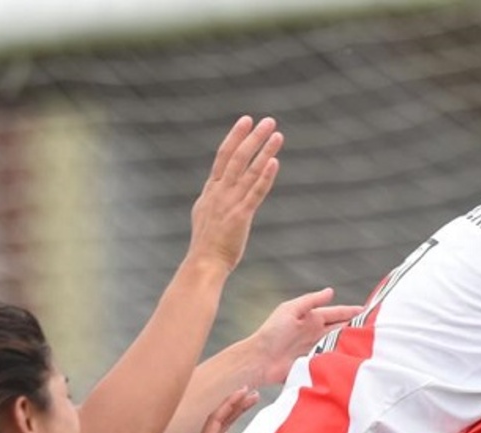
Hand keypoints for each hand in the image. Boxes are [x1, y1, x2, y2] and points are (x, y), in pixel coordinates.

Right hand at [187, 116, 282, 273]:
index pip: (223, 157)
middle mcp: (220, 192)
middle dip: (252, 137)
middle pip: (237, 157)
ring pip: (248, 170)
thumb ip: (214, 198)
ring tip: (277, 134)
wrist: (204, 263)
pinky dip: (265, 176)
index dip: (235, 137)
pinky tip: (274, 161)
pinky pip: (255, 192)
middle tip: (268, 121)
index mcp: (211, 191)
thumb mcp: (205, 214)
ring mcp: (230, 203)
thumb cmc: (206, 244)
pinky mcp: (241, 216)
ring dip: (263, 150)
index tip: (246, 121)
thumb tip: (216, 188)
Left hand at [247, 288, 360, 384]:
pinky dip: (341, 360)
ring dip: (351, 344)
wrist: (260, 360)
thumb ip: (311, 301)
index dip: (352, 312)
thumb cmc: (272, 332)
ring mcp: (315, 349)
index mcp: (311, 318)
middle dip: (356, 327)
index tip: (371, 310)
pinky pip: (330, 360)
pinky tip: (354, 361)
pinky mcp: (312, 364)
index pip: (337, 313)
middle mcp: (315, 333)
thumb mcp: (290, 310)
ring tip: (369, 344)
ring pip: (338, 345)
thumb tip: (331, 291)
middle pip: (341, 329)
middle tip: (376, 327)